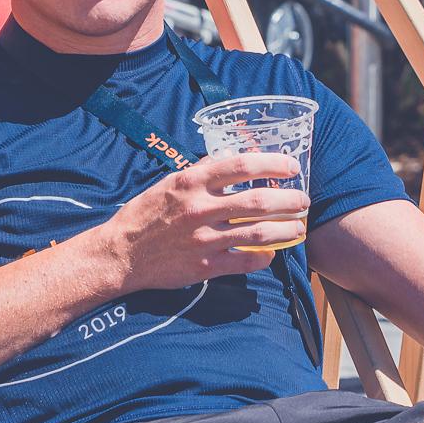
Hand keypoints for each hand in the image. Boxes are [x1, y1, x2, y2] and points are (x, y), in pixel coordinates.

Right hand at [98, 152, 310, 291]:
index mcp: (191, 183)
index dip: (272, 164)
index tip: (291, 167)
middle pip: (257, 201)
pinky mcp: (204, 266)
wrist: (120, 253)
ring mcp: (203, 239)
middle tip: (303, 200)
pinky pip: (244, 262)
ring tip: (299, 227)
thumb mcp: (170, 183)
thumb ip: (202, 171)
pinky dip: (263, 257)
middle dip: (288, 201)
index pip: (241, 166)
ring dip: (285, 229)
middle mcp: (199, 209)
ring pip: (257, 233)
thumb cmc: (146, 214)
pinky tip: (272, 252)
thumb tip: (231, 155)